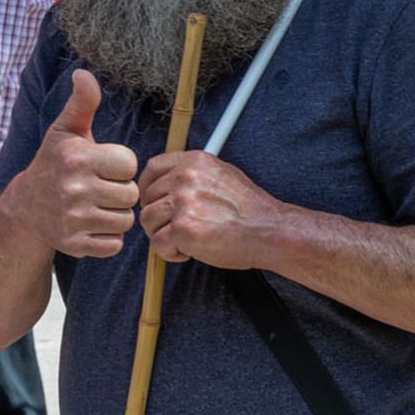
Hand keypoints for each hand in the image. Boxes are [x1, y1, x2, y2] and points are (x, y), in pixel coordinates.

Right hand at [3, 70, 138, 258]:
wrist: (25, 208)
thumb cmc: (55, 164)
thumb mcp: (66, 131)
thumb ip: (82, 102)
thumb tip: (83, 73)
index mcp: (78, 158)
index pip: (129, 164)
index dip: (121, 165)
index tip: (103, 166)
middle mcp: (74, 189)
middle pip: (130, 194)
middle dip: (120, 191)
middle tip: (100, 188)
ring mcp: (73, 219)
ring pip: (125, 220)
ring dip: (116, 214)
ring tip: (97, 205)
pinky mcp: (74, 245)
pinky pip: (114, 244)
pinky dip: (108, 237)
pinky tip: (92, 224)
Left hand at [138, 151, 281, 269]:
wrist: (268, 231)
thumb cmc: (249, 209)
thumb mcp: (224, 174)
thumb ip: (196, 174)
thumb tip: (170, 182)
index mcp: (195, 162)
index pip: (153, 167)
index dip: (147, 187)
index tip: (151, 200)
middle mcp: (186, 178)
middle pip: (148, 198)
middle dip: (157, 217)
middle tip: (175, 229)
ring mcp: (183, 203)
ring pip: (148, 221)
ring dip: (161, 235)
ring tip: (184, 242)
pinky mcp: (183, 230)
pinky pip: (157, 244)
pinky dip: (169, 253)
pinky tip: (188, 252)